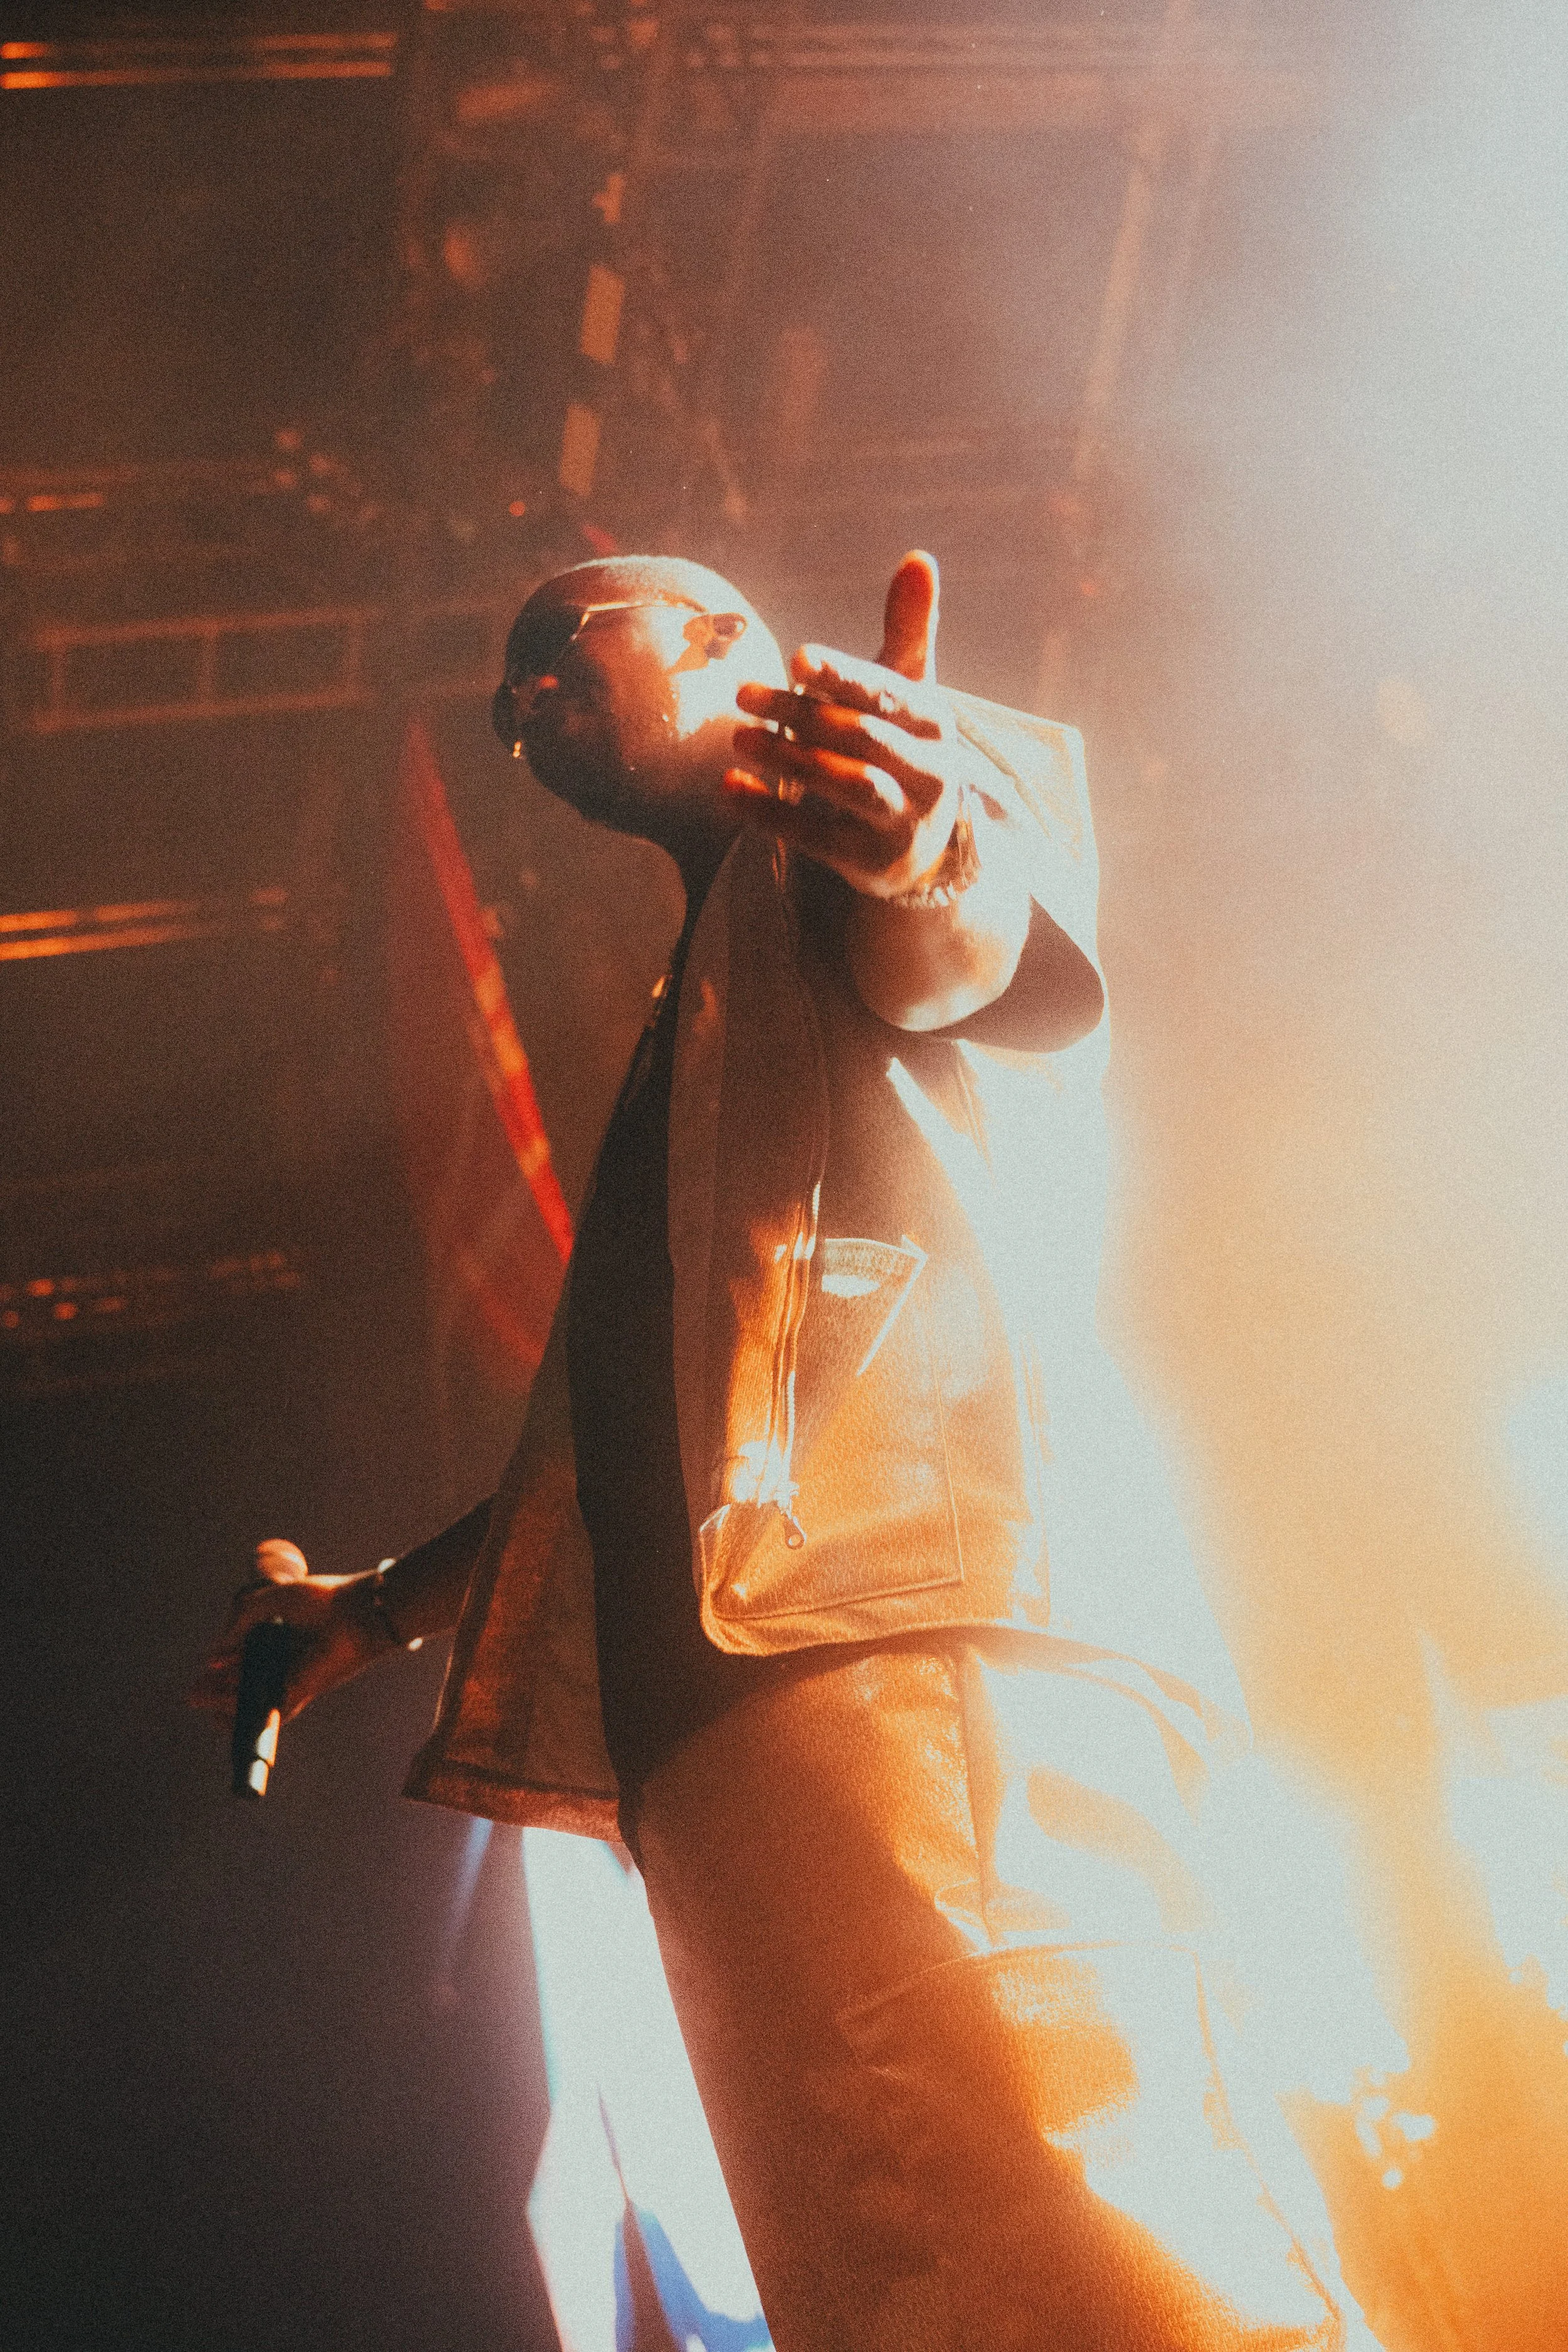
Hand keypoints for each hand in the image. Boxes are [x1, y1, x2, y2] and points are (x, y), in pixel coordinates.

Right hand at [189, 1539, 389, 1726]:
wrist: (355, 1611)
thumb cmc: (321, 1600)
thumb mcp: (270, 1600)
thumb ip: (241, 1620)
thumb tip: (214, 1653)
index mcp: (279, 1637)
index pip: (245, 1658)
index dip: (223, 1665)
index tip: (206, 1667)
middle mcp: (283, 1660)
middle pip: (244, 1682)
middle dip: (215, 1689)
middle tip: (192, 1694)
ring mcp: (290, 1678)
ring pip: (250, 1699)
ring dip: (223, 1702)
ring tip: (196, 1698)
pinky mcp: (298, 1692)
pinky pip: (265, 1709)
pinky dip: (242, 1710)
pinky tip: (219, 1711)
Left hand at [724, 550, 980, 898]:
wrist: (926, 845)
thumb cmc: (905, 750)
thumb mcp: (911, 692)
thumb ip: (908, 629)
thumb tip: (918, 557)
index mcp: (935, 722)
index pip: (887, 694)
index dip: (842, 676)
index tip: (796, 659)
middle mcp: (930, 772)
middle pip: (861, 737)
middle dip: (800, 714)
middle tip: (742, 695)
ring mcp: (904, 821)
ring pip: (848, 786)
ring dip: (789, 761)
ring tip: (738, 739)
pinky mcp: (872, 863)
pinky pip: (818, 838)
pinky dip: (771, 814)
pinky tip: (728, 792)